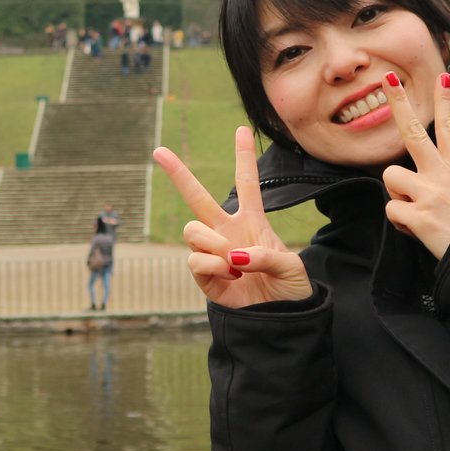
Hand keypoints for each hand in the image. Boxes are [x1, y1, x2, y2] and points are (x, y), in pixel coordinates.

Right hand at [153, 127, 311, 306]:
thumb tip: (233, 255)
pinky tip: (231, 274)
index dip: (244, 157)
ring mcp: (213, 254)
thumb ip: (265, 255)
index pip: (247, 183)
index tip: (241, 129)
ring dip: (211, 242)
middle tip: (158, 151)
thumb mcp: (290, 266)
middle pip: (197, 198)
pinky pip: (195, 260)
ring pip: (191, 230)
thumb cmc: (291, 290)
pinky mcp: (204, 277)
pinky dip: (213, 264)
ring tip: (232, 261)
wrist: (281, 321)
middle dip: (178, 174)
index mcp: (252, 222)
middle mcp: (227, 233)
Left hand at [380, 71, 449, 257]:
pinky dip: (400, 223)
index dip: (445, 102)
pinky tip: (418, 230)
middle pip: (413, 132)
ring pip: (390, 177)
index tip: (443, 76)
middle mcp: (442, 175)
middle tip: (388, 79)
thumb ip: (446, 179)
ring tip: (417, 210)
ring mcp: (429, 193)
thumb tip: (420, 181)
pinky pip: (392, 210)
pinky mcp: (418, 215)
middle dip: (399, 103)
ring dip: (398, 195)